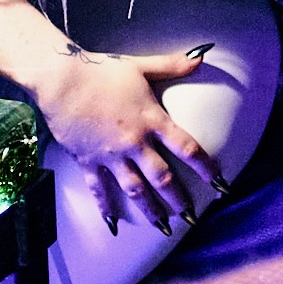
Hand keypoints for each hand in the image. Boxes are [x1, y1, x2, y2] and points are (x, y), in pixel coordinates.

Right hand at [30, 45, 224, 234]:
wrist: (61, 80)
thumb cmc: (102, 71)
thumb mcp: (141, 66)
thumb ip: (172, 64)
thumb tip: (201, 56)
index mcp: (152, 120)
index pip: (187, 148)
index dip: (207, 167)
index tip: (221, 184)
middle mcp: (134, 142)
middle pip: (162, 178)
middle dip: (179, 199)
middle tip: (192, 217)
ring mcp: (111, 155)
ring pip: (135, 189)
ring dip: (150, 210)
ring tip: (163, 228)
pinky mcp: (88, 160)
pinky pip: (99, 189)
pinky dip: (106, 208)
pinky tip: (114, 225)